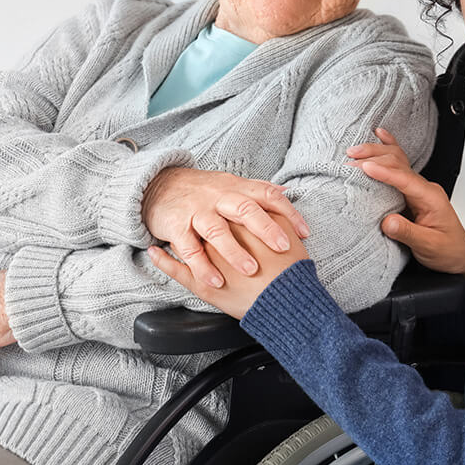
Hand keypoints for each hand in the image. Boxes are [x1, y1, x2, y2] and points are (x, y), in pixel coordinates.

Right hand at [141, 168, 308, 288]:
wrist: (161, 185)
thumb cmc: (204, 191)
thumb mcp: (232, 185)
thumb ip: (258, 189)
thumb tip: (287, 191)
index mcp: (236, 188)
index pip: (267, 195)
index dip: (287, 212)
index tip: (303, 233)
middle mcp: (218, 197)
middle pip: (244, 209)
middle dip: (265, 228)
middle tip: (282, 247)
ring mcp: (197, 212)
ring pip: (216, 230)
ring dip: (234, 251)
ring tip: (250, 269)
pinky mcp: (177, 227)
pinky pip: (189, 249)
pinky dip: (202, 266)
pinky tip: (215, 280)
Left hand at [148, 215, 308, 319]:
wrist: (287, 303)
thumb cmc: (290, 273)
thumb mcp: (289, 237)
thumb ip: (277, 216)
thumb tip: (276, 201)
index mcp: (241, 226)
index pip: (224, 209)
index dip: (224, 206)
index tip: (220, 205)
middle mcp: (220, 241)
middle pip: (203, 222)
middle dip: (199, 218)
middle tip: (197, 215)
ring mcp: (209, 264)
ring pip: (185, 242)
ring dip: (176, 235)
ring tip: (168, 230)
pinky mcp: (202, 286)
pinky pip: (177, 271)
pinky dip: (164, 261)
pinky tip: (154, 252)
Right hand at [347, 128, 464, 276]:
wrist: (458, 257)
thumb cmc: (447, 250)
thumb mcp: (429, 246)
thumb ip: (409, 233)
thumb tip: (388, 222)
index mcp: (431, 197)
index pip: (405, 180)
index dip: (384, 172)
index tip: (365, 167)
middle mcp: (424, 188)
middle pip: (399, 165)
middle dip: (374, 158)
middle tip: (350, 160)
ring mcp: (417, 188)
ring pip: (397, 162)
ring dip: (376, 153)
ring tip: (354, 151)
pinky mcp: (410, 192)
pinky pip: (398, 167)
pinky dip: (388, 150)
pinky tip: (380, 136)